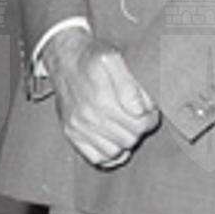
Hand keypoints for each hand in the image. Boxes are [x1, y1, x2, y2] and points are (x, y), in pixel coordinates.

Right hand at [48, 25, 159, 168]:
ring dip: (126, 141)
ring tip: (128, 126)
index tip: (151, 110)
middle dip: (141, 128)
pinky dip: (110, 154)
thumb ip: (129, 84)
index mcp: (102, 99)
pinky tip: (115, 140)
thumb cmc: (92, 56)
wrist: (63, 56)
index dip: (151, 117)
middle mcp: (88, 117)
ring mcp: (78, 128)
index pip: (140, 122)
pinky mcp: (71, 134)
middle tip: (143, 117)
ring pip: (115, 152)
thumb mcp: (113, 57)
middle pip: (130, 138)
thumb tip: (139, 109)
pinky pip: (96, 158)